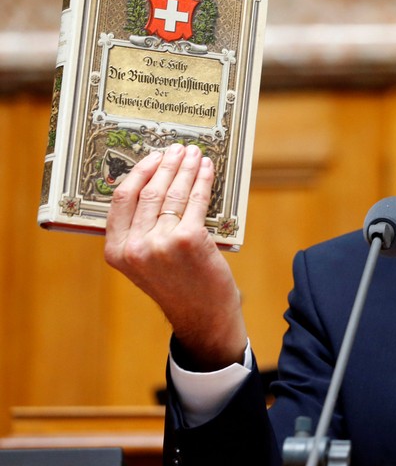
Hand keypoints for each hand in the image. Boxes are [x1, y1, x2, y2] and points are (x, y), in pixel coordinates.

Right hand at [104, 143, 247, 370]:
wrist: (203, 316)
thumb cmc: (180, 286)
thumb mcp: (147, 263)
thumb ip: (142, 232)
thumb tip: (156, 185)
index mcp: (117, 251)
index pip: (121, 199)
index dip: (139, 172)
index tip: (152, 157)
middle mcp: (135, 246)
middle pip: (149, 191)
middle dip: (167, 165)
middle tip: (177, 149)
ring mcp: (162, 243)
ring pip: (173, 193)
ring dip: (186, 168)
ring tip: (194, 154)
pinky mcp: (190, 240)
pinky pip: (196, 201)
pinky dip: (203, 181)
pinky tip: (207, 170)